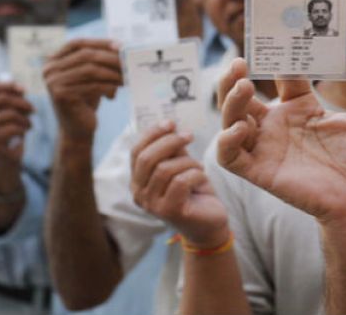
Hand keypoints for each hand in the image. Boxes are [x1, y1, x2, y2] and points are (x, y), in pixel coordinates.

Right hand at [0, 82, 32, 163]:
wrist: (7, 153)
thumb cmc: (11, 127)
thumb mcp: (15, 109)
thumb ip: (16, 97)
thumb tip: (21, 90)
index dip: (8, 86)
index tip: (25, 90)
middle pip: (3, 98)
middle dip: (23, 103)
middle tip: (33, 111)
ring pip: (9, 113)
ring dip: (25, 119)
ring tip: (29, 124)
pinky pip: (11, 128)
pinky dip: (22, 129)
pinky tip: (24, 132)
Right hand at [43, 39, 121, 143]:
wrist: (77, 129)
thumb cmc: (85, 101)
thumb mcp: (89, 77)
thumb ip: (98, 61)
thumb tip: (121, 47)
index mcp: (53, 61)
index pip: (77, 43)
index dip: (99, 42)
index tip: (120, 45)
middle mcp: (49, 69)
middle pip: (86, 55)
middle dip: (110, 58)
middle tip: (129, 63)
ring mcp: (53, 82)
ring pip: (91, 70)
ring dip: (112, 73)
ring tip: (126, 78)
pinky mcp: (61, 95)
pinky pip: (92, 86)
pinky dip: (108, 87)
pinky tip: (114, 93)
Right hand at [131, 121, 228, 248]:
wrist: (209, 222)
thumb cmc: (194, 191)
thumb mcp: (181, 165)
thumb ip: (172, 150)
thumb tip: (169, 125)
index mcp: (137, 180)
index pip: (136, 151)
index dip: (152, 134)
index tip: (171, 122)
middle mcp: (139, 194)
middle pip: (147, 158)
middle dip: (169, 142)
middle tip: (189, 135)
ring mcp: (152, 205)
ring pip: (165, 169)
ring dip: (187, 161)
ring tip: (198, 166)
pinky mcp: (169, 211)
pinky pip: (180, 182)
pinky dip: (195, 174)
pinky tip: (201, 177)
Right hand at [217, 58, 345, 224]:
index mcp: (302, 107)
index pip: (281, 76)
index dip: (280, 59)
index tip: (283, 41)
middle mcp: (278, 124)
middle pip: (242, 95)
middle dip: (233, 77)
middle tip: (238, 61)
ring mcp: (267, 147)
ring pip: (230, 120)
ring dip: (229, 101)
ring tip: (242, 84)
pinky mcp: (260, 171)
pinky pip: (230, 157)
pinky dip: (226, 141)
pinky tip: (241, 128)